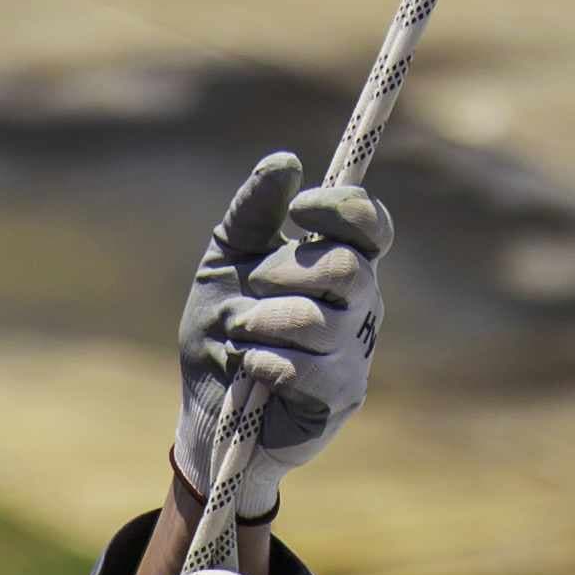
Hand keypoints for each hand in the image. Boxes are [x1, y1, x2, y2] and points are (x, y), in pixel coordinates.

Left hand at [172, 150, 390, 521]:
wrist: (203, 412)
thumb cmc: (220, 333)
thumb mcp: (226, 260)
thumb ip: (254, 210)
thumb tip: (286, 162)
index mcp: (341, 265)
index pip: (371, 225)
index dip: (342, 209)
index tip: (297, 210)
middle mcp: (361, 307)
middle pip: (347, 268)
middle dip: (286, 273)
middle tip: (254, 287)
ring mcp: (355, 354)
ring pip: (320, 322)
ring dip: (264, 323)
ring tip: (240, 335)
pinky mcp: (340, 399)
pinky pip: (304, 368)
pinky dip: (263, 362)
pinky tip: (248, 370)